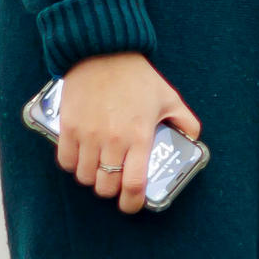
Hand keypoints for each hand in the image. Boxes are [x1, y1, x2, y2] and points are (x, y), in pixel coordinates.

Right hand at [54, 50, 200, 214]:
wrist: (103, 52)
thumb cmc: (137, 77)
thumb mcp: (169, 97)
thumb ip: (185, 120)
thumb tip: (193, 138)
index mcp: (139, 136)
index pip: (133, 184)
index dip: (132, 203)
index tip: (131, 205)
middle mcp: (112, 140)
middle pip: (106, 186)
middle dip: (111, 190)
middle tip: (114, 182)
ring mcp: (88, 134)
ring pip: (84, 176)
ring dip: (92, 177)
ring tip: (98, 168)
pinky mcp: (69, 127)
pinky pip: (65, 160)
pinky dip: (72, 164)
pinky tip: (81, 158)